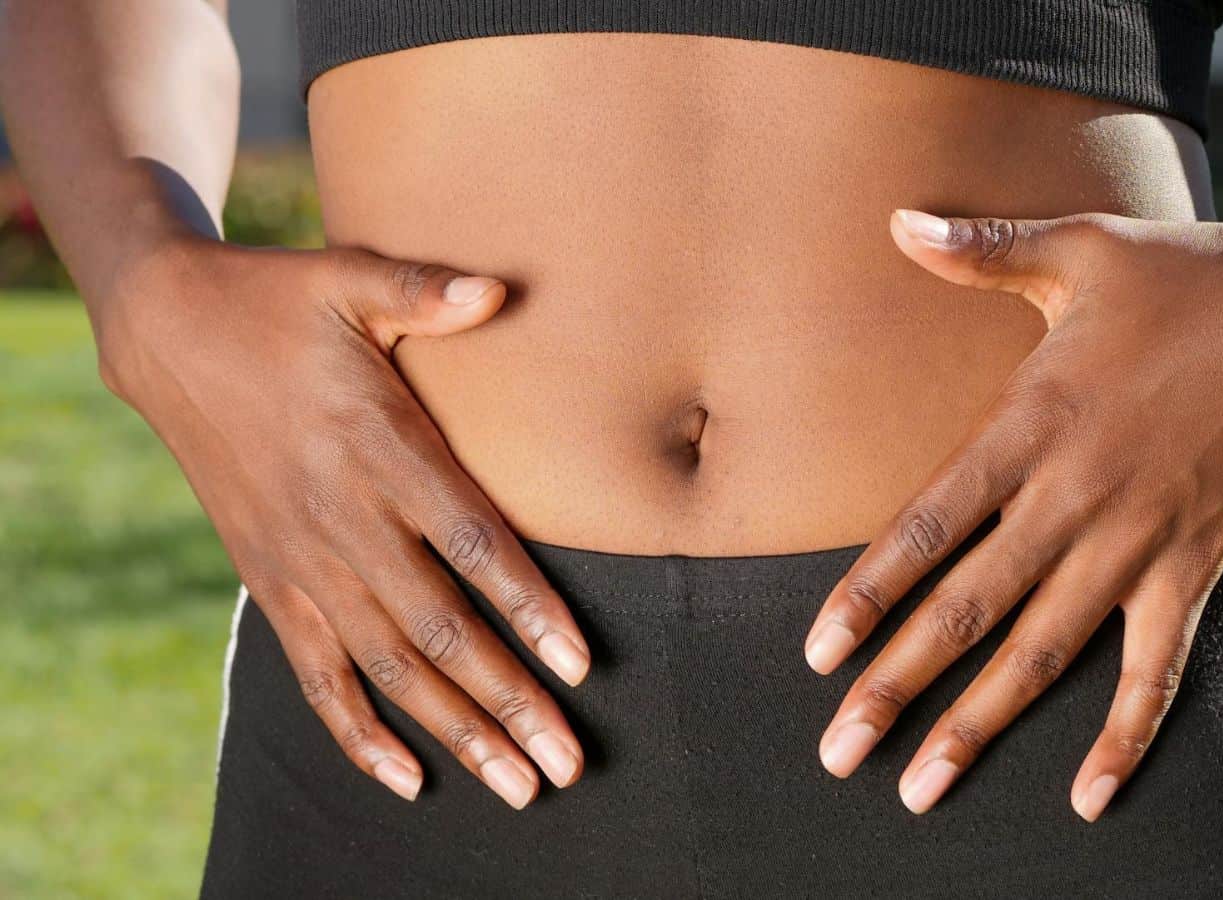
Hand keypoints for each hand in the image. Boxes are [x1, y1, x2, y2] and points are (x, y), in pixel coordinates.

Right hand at [97, 237, 591, 807]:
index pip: (469, 543)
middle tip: (565, 763)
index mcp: (378, 446)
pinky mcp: (269, 582)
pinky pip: (315, 675)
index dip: (527, 606)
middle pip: (438, 628)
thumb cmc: (279, 303)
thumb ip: (423, 292)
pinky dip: (358, 732)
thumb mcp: (348, 279)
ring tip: (516, 785)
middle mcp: (342, 518)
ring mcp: (301, 560)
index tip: (578, 665)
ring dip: (454, 730)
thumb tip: (497, 289)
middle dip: (507, 699)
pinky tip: (409, 778)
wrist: (169, 333)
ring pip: (387, 667)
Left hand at [805, 208, 1222, 819]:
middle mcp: (1077, 497)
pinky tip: (1085, 796)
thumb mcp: (1078, 247)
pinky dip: (1125, 735)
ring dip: (982, 724)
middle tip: (840, 751)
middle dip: (898, 686)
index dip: (868, 595)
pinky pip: (1156, 668)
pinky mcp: (1198, 564)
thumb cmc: (1182, 273)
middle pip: (969, 610)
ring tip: (925, 787)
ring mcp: (1140, 539)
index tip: (817, 654)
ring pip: (1045, 652)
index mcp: (1032, 424)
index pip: (928, 526)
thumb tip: (897, 220)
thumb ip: (982, 250)